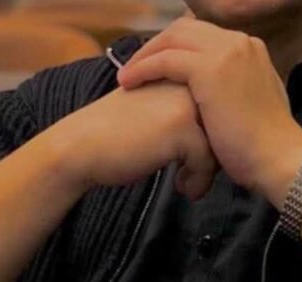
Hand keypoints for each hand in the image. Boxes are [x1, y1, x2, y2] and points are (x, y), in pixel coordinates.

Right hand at [39, 81, 217, 199]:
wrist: (80, 146)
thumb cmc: (114, 134)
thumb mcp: (152, 109)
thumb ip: (182, 109)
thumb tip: (218, 134)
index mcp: (179, 74)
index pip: (216, 108)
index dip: (211, 138)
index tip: (195, 161)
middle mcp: (185, 82)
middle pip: (221, 124)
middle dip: (212, 154)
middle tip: (194, 174)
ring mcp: (184, 103)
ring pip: (219, 143)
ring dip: (206, 170)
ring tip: (187, 182)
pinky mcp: (181, 129)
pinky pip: (207, 160)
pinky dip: (198, 180)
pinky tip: (182, 187)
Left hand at [117, 18, 301, 208]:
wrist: (278, 159)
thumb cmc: (264, 145)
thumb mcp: (252, 104)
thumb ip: (236, 89)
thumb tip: (218, 97)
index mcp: (249, 48)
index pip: (202, 36)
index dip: (174, 48)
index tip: (155, 67)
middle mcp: (239, 42)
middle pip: (184, 30)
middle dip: (156, 46)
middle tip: (134, 68)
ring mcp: (226, 52)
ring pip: (172, 40)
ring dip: (145, 56)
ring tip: (126, 77)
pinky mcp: (211, 69)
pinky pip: (165, 60)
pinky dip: (143, 68)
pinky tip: (128, 83)